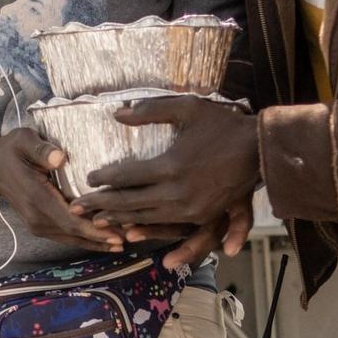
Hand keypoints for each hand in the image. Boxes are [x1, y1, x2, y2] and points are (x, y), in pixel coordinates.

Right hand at [0, 129, 125, 253]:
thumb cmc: (10, 150)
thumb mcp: (22, 140)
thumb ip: (41, 149)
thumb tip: (60, 158)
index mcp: (35, 197)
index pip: (69, 219)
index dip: (95, 229)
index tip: (118, 233)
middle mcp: (37, 217)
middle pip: (75, 234)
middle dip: (104, 238)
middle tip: (134, 237)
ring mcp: (37, 224)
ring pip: (72, 239)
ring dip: (98, 241)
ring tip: (126, 241)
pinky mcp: (40, 225)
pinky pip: (66, 236)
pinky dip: (86, 238)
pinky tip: (106, 239)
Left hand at [73, 95, 261, 259]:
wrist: (260, 150)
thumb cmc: (222, 125)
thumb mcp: (186, 108)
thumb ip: (149, 111)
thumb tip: (116, 114)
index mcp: (170, 166)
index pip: (126, 176)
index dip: (104, 178)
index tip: (87, 179)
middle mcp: (177, 193)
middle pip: (130, 202)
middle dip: (100, 205)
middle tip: (77, 208)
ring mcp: (190, 209)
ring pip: (145, 218)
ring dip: (119, 219)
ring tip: (98, 221)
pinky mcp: (202, 216)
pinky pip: (167, 226)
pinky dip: (146, 227)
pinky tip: (132, 230)